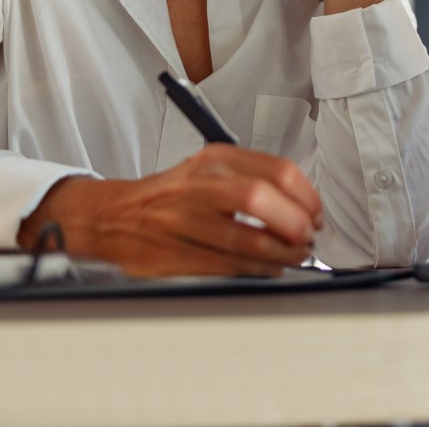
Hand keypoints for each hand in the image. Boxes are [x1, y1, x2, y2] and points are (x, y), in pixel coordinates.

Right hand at [17, 145, 323, 277]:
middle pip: (259, 198)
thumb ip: (252, 180)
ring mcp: (183, 217)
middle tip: (307, 236)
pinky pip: (225, 263)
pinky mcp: (174, 251)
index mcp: (215, 158)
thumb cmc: (170, 195)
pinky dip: (255, 269)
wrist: (112, 215)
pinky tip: (269, 268)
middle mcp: (199, 182)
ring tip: (294, 256)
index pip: (275, 170)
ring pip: (243, 237)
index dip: (306, 196)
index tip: (316, 213)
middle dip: (293, 223)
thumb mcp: (209, 170)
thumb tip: (301, 206)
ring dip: (279, 252)